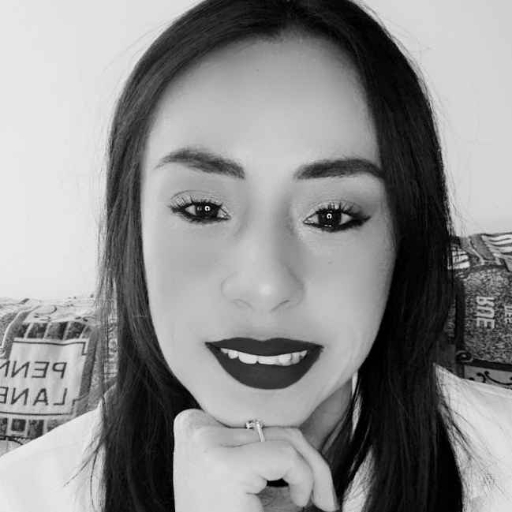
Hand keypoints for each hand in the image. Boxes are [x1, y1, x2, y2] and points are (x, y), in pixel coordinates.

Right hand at [173, 408, 338, 511]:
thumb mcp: (248, 476)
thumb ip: (265, 446)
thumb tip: (316, 415)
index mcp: (193, 425)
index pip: (257, 419)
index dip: (287, 449)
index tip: (297, 479)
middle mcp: (193, 427)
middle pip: (273, 424)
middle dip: (309, 459)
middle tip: (324, 495)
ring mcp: (205, 443)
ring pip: (286, 436)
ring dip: (312, 471)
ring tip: (308, 501)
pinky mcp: (223, 464)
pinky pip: (286, 456)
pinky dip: (305, 479)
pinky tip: (297, 502)